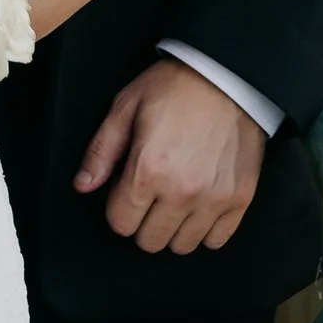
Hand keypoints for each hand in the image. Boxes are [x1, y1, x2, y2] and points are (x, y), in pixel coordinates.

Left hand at [75, 56, 265, 252]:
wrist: (226, 76)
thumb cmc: (173, 88)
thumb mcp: (125, 108)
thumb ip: (101, 152)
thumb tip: (83, 185)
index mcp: (148, 170)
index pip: (121, 223)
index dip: (118, 208)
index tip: (124, 192)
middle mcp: (181, 192)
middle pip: (150, 241)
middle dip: (142, 221)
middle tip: (148, 195)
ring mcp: (213, 199)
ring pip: (182, 246)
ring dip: (173, 228)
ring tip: (173, 199)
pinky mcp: (239, 200)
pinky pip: (216, 240)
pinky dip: (204, 230)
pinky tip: (198, 206)